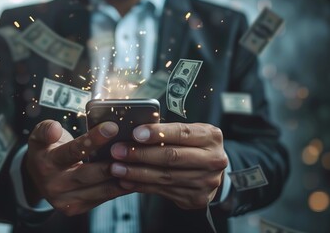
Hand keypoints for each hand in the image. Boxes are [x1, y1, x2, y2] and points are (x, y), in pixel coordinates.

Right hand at [24, 120, 131, 215]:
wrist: (38, 177)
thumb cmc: (47, 151)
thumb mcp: (40, 136)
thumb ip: (46, 129)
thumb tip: (55, 128)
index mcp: (46, 163)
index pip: (73, 151)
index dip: (93, 139)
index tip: (112, 128)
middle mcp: (54, 184)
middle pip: (88, 174)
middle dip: (111, 163)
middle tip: (130, 152)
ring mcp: (65, 200)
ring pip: (99, 189)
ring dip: (119, 178)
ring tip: (136, 166)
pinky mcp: (77, 207)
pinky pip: (102, 198)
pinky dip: (118, 188)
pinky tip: (131, 178)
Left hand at [109, 123, 227, 209]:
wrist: (212, 172)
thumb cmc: (194, 146)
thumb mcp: (189, 133)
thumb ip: (167, 131)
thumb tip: (134, 131)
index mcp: (211, 136)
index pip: (182, 133)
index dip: (156, 133)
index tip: (135, 133)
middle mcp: (213, 160)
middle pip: (172, 156)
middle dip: (141, 154)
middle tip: (118, 151)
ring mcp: (206, 181)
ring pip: (165, 176)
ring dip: (137, 172)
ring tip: (117, 168)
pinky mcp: (196, 198)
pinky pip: (163, 191)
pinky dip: (142, 186)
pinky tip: (127, 181)